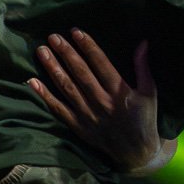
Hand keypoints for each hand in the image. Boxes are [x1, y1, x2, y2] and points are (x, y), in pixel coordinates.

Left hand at [30, 32, 165, 172]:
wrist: (137, 152)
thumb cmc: (144, 119)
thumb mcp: (150, 93)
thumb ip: (143, 68)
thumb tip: (142, 43)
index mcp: (120, 92)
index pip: (101, 64)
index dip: (88, 47)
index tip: (76, 32)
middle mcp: (102, 102)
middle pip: (80, 74)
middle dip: (66, 53)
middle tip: (53, 37)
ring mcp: (88, 115)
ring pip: (67, 88)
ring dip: (53, 69)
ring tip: (42, 51)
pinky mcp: (78, 126)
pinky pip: (58, 109)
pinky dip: (45, 96)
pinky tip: (32, 81)